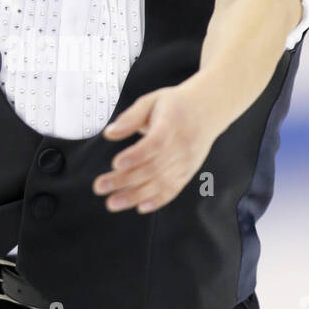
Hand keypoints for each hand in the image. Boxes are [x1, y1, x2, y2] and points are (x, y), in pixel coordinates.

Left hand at [92, 76, 217, 214]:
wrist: (207, 110)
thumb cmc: (176, 105)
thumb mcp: (151, 101)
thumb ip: (130, 117)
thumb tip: (109, 133)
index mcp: (171, 124)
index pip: (155, 144)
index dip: (136, 156)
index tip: (116, 163)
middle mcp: (181, 146)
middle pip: (152, 168)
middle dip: (124, 180)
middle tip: (100, 186)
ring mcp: (185, 162)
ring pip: (160, 183)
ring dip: (135, 196)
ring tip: (113, 202)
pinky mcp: (187, 172)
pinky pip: (173, 190)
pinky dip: (157, 201)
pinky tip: (140, 207)